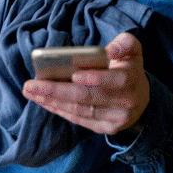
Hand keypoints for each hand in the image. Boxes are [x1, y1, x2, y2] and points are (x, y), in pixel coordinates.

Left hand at [22, 32, 149, 135]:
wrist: (141, 98)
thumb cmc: (129, 67)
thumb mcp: (132, 50)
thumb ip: (124, 44)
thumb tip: (109, 51)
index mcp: (133, 78)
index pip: (116, 80)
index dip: (95, 78)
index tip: (73, 75)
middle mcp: (127, 102)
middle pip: (88, 98)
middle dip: (57, 90)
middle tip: (31, 84)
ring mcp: (116, 119)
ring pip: (80, 110)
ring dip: (52, 101)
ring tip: (31, 91)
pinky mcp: (106, 128)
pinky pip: (79, 119)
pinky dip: (59, 110)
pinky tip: (43, 101)